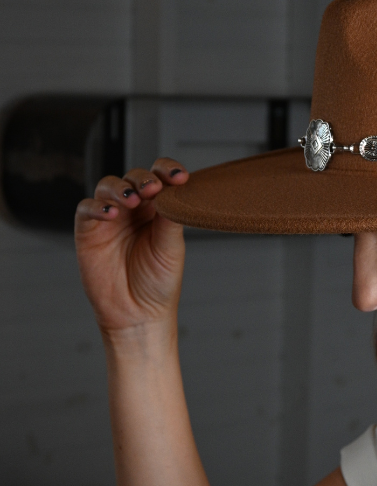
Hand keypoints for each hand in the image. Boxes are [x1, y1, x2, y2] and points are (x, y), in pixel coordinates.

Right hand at [75, 159, 189, 337]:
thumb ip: (171, 217)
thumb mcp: (171, 248)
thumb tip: (175, 190)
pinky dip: (97, 206)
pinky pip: (87, 209)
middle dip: (143, 179)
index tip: (180, 177)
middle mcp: (134, 210)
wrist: (138, 315)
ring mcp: (111, 218)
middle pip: (134, 177)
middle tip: (152, 189)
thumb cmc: (158, 283)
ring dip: (120, 188)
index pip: (161, 178)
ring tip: (130, 200)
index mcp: (158, 209)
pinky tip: (110, 214)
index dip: (168, 171)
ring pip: (108, 186)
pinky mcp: (89, 231)